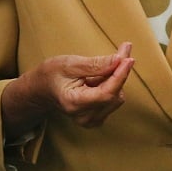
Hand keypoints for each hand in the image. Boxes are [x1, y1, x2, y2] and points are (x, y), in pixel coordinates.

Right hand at [1, 42, 135, 133]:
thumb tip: (120, 60)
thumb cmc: (53, 74)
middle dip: (120, 72)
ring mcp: (91, 121)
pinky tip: (98, 80)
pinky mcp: (97, 118)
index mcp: (74, 104)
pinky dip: (111, 86)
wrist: (42, 89)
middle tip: (122, 50)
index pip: (106, 93)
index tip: (129, 58)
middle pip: (114, 94)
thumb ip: (96, 64)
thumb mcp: (70, 63)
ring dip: (114, 79)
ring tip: (96, 70)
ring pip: (117, 97)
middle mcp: (84, 117)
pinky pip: (113, 100)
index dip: (120, 75)